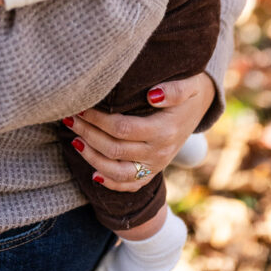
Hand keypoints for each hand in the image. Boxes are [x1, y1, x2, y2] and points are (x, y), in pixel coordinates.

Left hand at [62, 72, 214, 190]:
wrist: (202, 106)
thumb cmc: (189, 90)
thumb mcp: (190, 84)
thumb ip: (175, 90)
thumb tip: (153, 95)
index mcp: (164, 130)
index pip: (122, 128)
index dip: (97, 119)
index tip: (81, 106)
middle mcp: (159, 152)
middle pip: (115, 149)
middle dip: (88, 134)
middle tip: (69, 118)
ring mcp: (156, 165)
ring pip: (118, 172)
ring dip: (92, 158)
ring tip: (74, 141)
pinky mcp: (153, 171)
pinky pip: (130, 186)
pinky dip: (110, 183)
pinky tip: (92, 173)